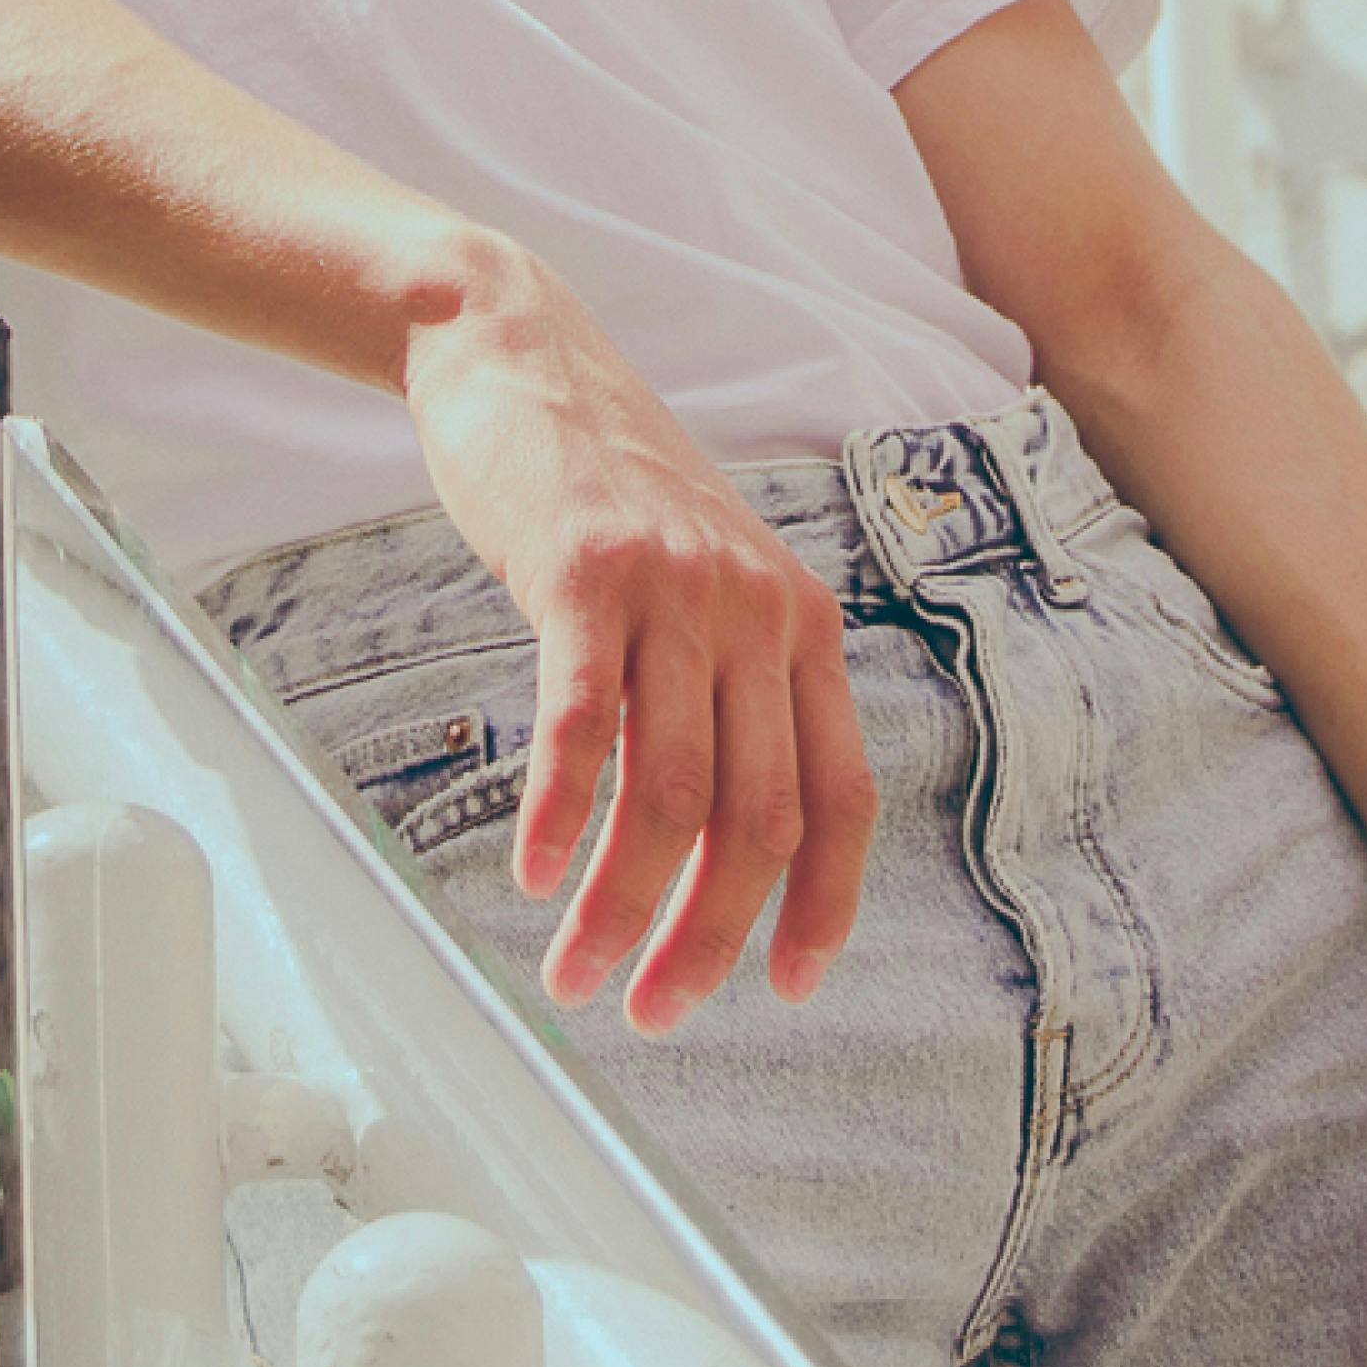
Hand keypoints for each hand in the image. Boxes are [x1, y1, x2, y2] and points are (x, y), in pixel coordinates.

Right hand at [402, 245, 876, 1031]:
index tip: (784, 990)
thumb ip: (727, 683)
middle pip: (757, 819)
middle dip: (708, 940)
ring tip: (574, 974)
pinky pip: (581, 726)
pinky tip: (531, 877)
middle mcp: (758, 611)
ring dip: (620, 908)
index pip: (843, 797)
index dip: (824, 908)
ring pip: (670, 794)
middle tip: (649, 1012)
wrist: (522, 355)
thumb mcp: (704, 579)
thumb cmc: (604, 487)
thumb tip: (719, 834)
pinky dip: (557, 818)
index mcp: (801, 624)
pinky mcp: (585, 574)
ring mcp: (675, 590)